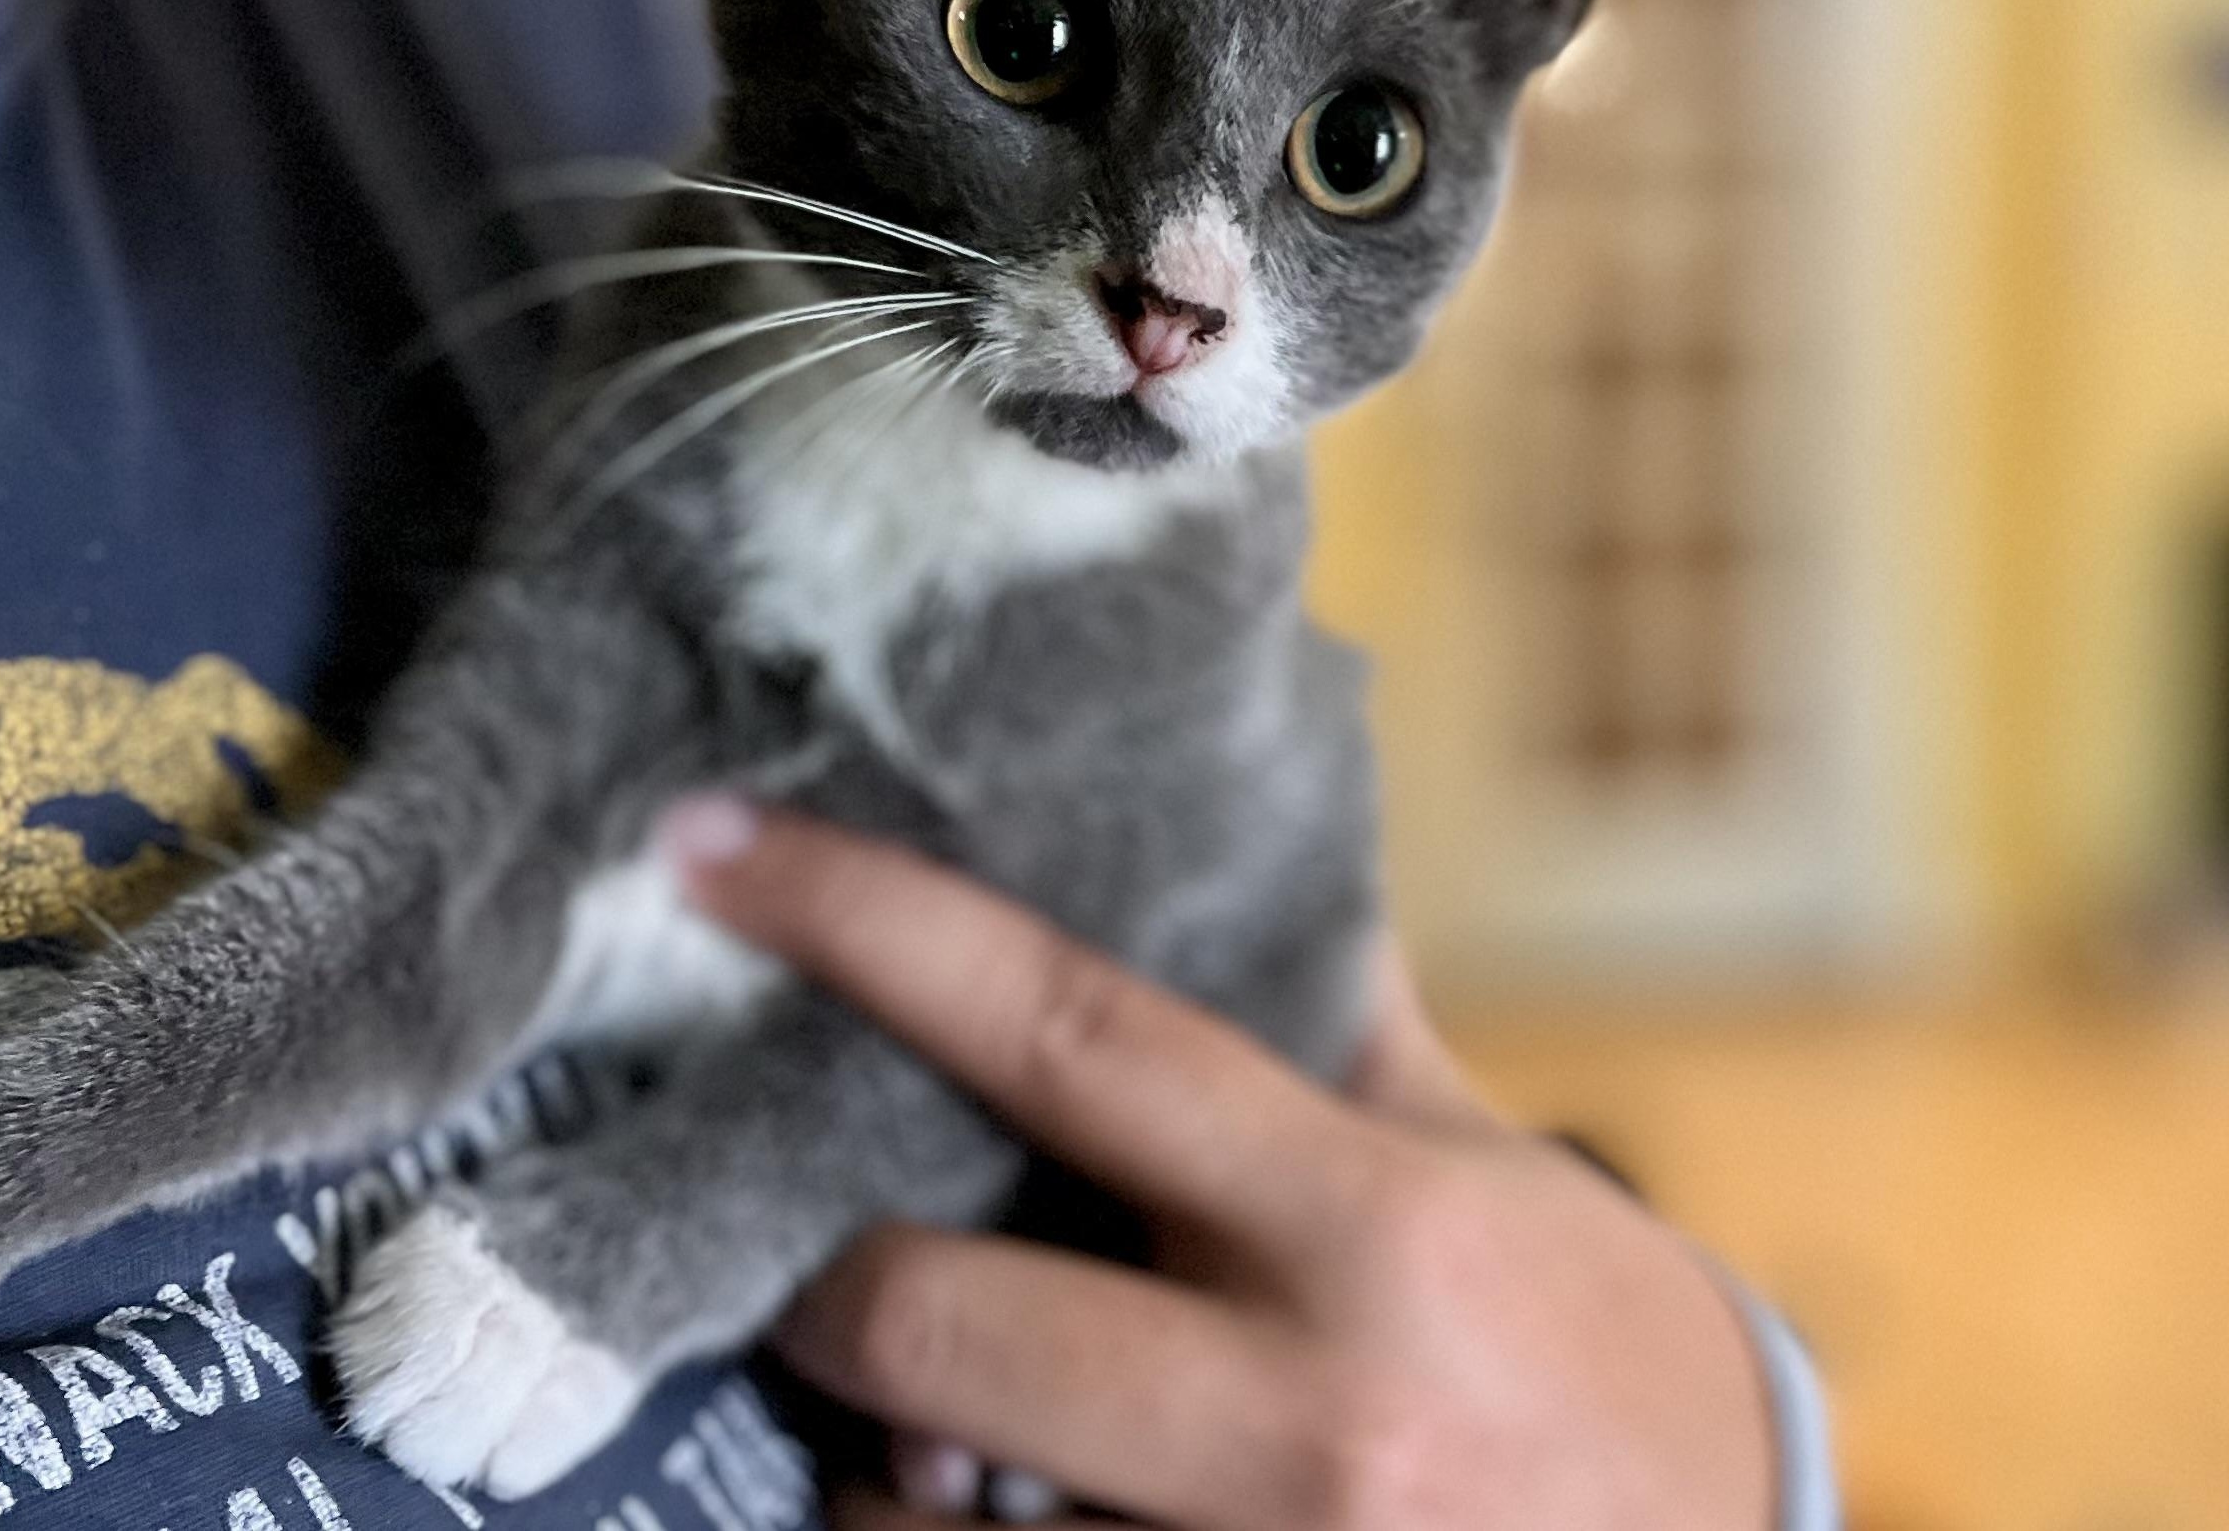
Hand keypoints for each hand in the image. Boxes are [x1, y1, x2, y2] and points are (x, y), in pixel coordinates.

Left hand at [675, 806, 1775, 1529]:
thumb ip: (1338, 1024)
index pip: (1069, 1031)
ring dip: (888, 1472)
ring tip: (934, 1432)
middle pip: (944, 1321)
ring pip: (936, 1529)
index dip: (868, 922)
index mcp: (1365, 1222)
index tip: (706, 841)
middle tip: (819, 1256)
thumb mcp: (1487, 1168)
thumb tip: (1235, 841)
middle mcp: (1310, 1417)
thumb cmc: (1598, 1352)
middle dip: (832, 1289)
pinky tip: (998, 1513)